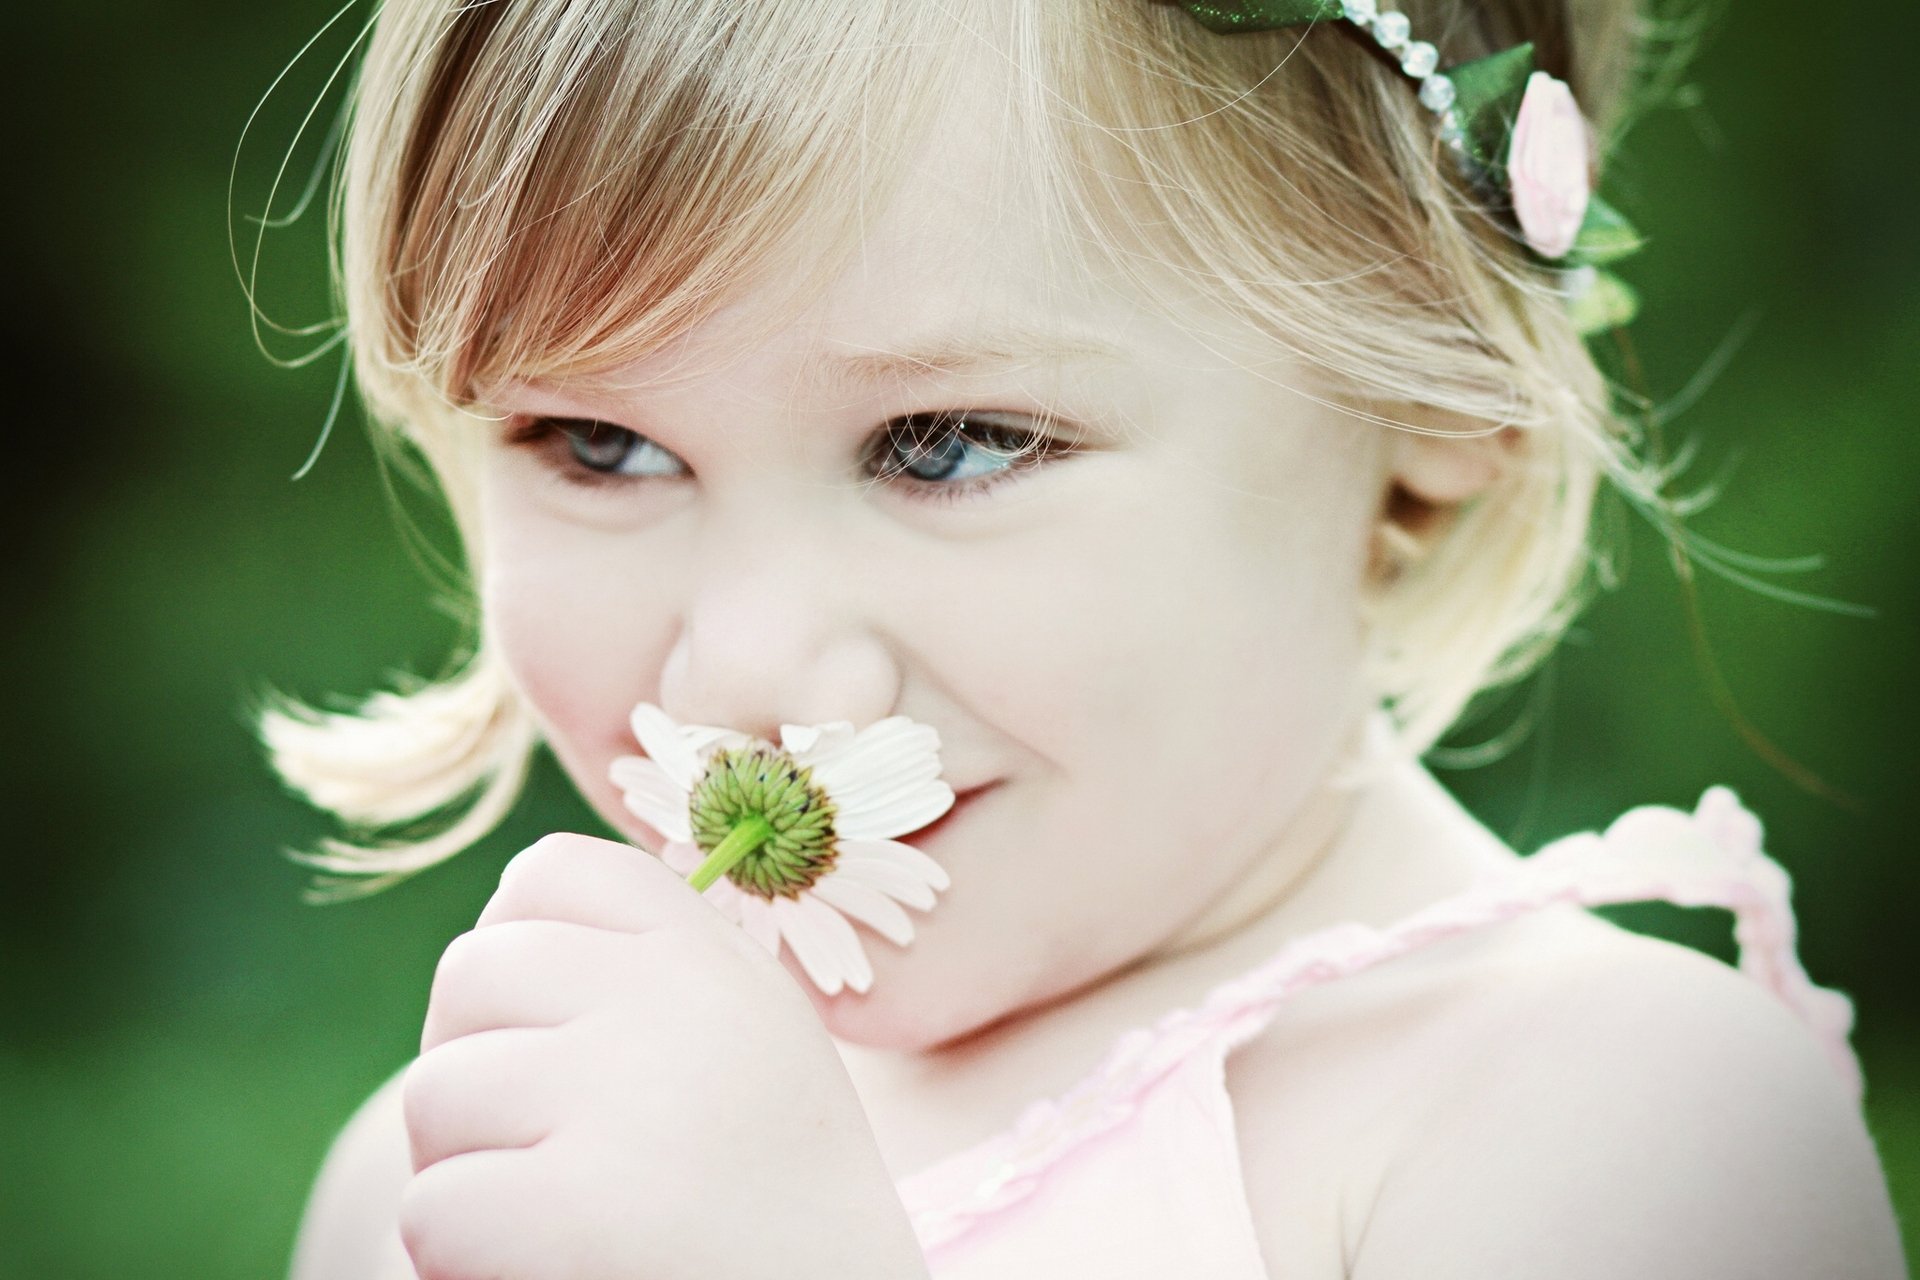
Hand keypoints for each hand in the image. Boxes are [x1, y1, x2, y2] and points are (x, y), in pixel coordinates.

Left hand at [399, 833, 929, 1279]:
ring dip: (465, 1170)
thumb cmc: (769, 1201)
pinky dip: (466, 1262)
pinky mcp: (578, 1209)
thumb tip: (504, 918)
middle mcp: (677, 1002)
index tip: (550, 1034)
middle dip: (474, 1067)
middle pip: (469, 974)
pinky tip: (550, 1270)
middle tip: (541, 1148)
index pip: (549, 872)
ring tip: (554, 1220)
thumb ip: (649, 969)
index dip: (514, 945)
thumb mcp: (747, 1039)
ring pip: (435, 1093)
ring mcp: (627, 1095)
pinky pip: (433, 1209)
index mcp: (715, 957)